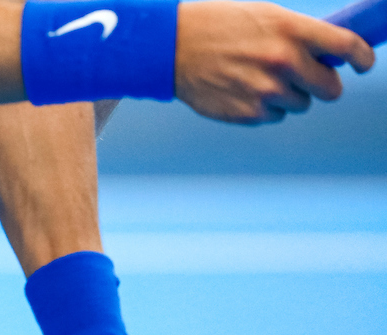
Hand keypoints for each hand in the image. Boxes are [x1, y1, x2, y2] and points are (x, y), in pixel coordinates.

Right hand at [175, 1, 374, 123]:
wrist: (172, 47)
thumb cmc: (221, 26)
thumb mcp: (266, 17)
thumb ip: (300, 36)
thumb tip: (330, 56)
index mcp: (291, 31)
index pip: (346, 47)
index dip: (362, 58)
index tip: (364, 63)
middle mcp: (283, 62)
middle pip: (330, 89)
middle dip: (324, 84)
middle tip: (310, 78)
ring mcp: (265, 91)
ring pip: (300, 104)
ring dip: (289, 95)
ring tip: (261, 79)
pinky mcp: (248, 113)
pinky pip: (273, 116)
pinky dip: (265, 107)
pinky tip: (243, 90)